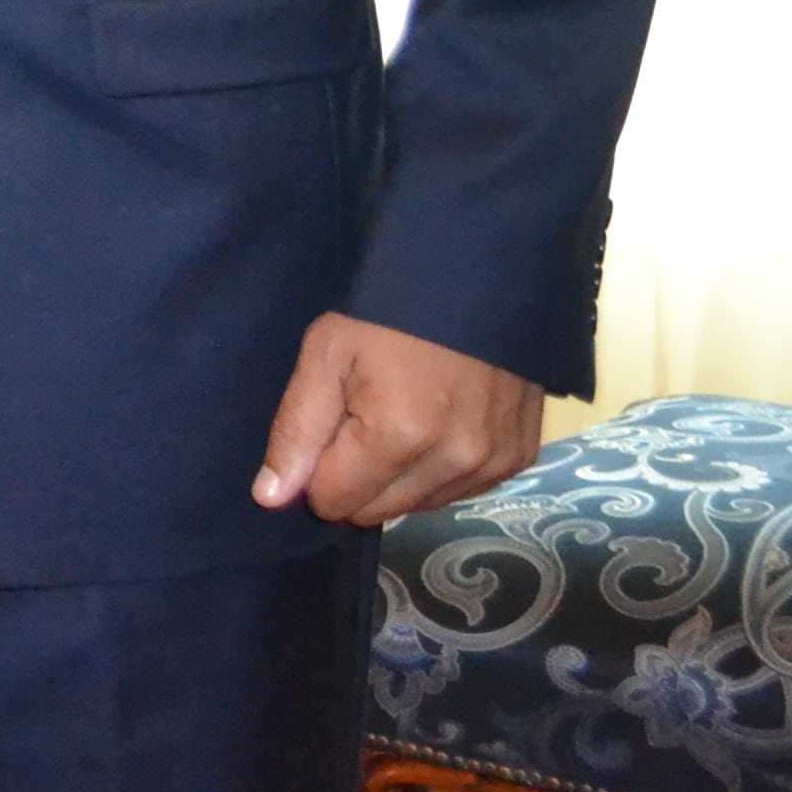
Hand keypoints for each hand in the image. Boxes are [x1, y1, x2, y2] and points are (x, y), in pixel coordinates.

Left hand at [253, 312, 546, 526]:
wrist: (476, 280)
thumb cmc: (388, 312)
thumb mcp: (326, 354)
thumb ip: (297, 431)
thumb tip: (271, 499)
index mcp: (398, 437)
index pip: (337, 502)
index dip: (318, 472)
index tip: (324, 431)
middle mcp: (453, 462)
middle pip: (378, 510)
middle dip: (356, 478)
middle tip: (360, 418)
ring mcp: (493, 464)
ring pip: (419, 505)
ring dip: (399, 478)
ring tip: (401, 415)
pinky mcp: (520, 460)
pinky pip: (461, 492)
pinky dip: (440, 471)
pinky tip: (437, 426)